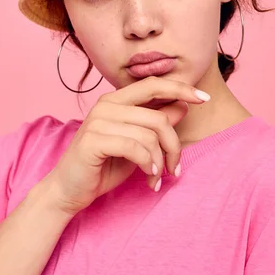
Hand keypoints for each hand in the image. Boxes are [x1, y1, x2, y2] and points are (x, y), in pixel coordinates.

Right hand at [42, 76, 209, 216]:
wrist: (69, 190)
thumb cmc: (104, 165)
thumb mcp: (138, 143)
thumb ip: (156, 123)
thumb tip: (183, 105)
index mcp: (116, 100)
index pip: (153, 85)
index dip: (181, 88)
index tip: (204, 97)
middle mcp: (106, 105)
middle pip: (157, 117)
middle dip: (174, 145)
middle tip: (175, 167)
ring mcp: (98, 121)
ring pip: (149, 136)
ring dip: (160, 161)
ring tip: (156, 177)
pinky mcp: (93, 140)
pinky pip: (136, 148)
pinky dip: (148, 166)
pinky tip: (149, 178)